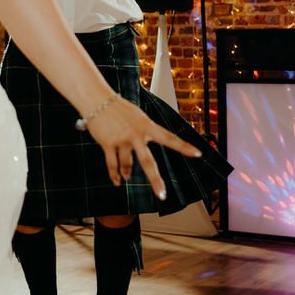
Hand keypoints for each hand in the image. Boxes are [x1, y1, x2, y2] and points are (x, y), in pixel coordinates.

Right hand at [83, 97, 202, 198]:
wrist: (97, 100)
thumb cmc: (119, 109)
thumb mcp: (137, 118)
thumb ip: (141, 139)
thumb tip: (133, 166)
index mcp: (147, 125)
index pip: (169, 138)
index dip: (183, 147)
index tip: (198, 154)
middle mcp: (136, 134)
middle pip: (147, 162)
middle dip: (155, 180)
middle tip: (162, 194)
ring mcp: (121, 139)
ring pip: (126, 164)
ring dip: (126, 173)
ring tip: (126, 177)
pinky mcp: (108, 143)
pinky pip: (112, 164)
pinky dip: (114, 175)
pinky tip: (117, 182)